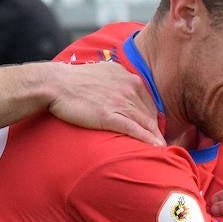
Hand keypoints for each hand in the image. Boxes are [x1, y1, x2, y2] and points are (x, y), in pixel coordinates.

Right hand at [48, 63, 162, 145]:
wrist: (57, 84)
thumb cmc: (76, 79)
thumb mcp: (105, 71)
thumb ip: (119, 79)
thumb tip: (126, 86)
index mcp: (129, 78)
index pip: (148, 102)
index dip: (153, 118)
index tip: (155, 130)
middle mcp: (129, 89)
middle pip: (150, 114)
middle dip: (158, 130)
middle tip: (164, 144)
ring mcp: (120, 103)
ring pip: (145, 123)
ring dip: (157, 138)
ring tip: (165, 150)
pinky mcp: (109, 116)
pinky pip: (134, 130)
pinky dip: (147, 140)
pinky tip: (156, 148)